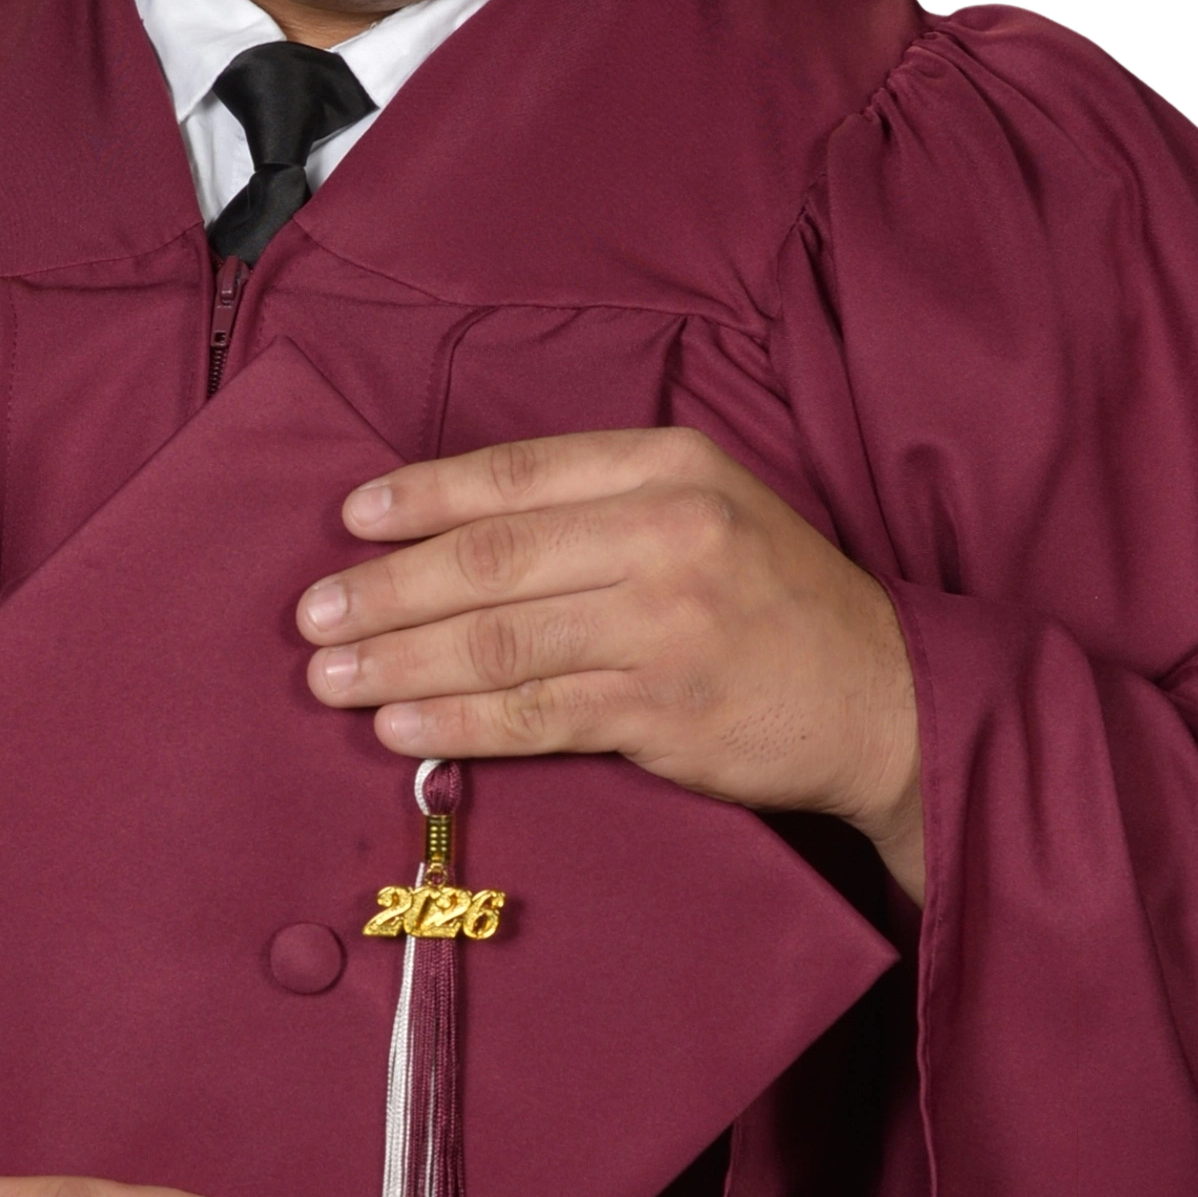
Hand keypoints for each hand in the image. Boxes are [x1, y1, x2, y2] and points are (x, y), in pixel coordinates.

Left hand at [297, 428, 924, 900]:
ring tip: (331, 679)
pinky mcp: (663, 712)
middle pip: (492, 561)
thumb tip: (452, 528)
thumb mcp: (707, 506)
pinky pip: (533, 717)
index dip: (423, 497)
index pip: (517, 475)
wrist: (884, 696)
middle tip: (313, 615)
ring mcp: (666, 626)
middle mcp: (668, 536)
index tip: (351, 519)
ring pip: (499, 642)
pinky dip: (455, 724)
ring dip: (399, 663)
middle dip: (386, 590)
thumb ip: (598, 504)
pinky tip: (401, 730)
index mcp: (671, 467)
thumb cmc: (776, 598)